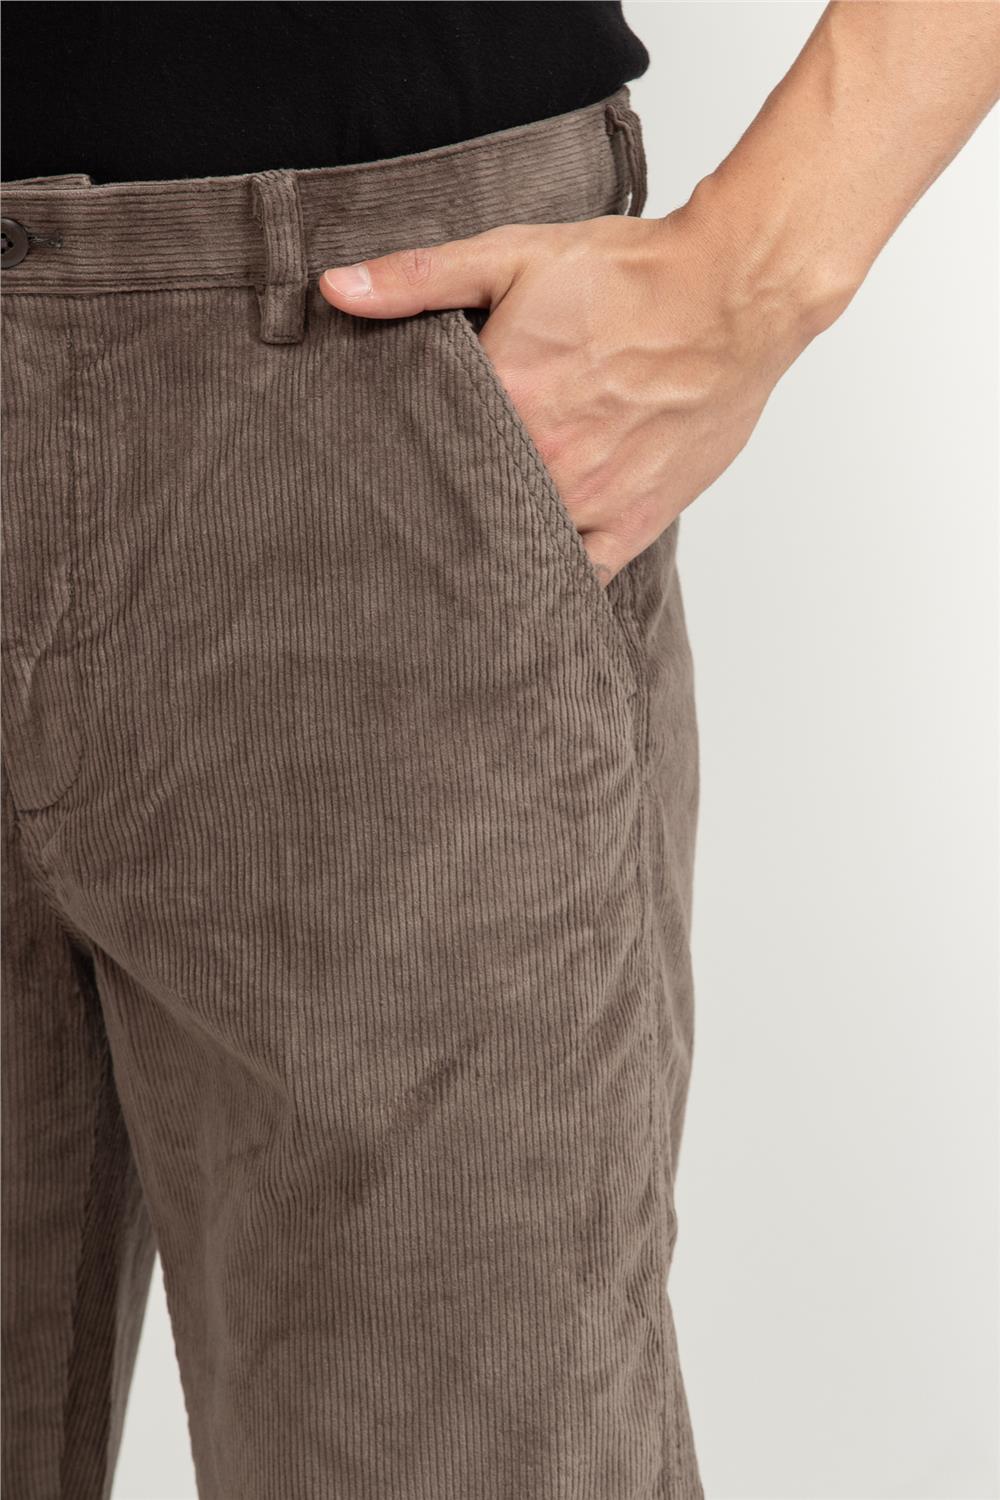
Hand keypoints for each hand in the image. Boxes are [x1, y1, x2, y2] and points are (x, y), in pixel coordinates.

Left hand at [319, 208, 814, 584]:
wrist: (733, 293)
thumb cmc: (632, 274)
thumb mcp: (516, 255)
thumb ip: (421, 278)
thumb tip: (336, 289)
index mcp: (503, 401)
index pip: (419, 455)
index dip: (393, 467)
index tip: (371, 479)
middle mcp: (542, 464)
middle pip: (462, 512)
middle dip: (432, 518)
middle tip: (397, 531)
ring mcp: (589, 502)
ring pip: (514, 552)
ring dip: (485, 553)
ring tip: (451, 559)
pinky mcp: (631, 524)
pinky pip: (577, 579)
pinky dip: (547, 584)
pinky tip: (518, 592)